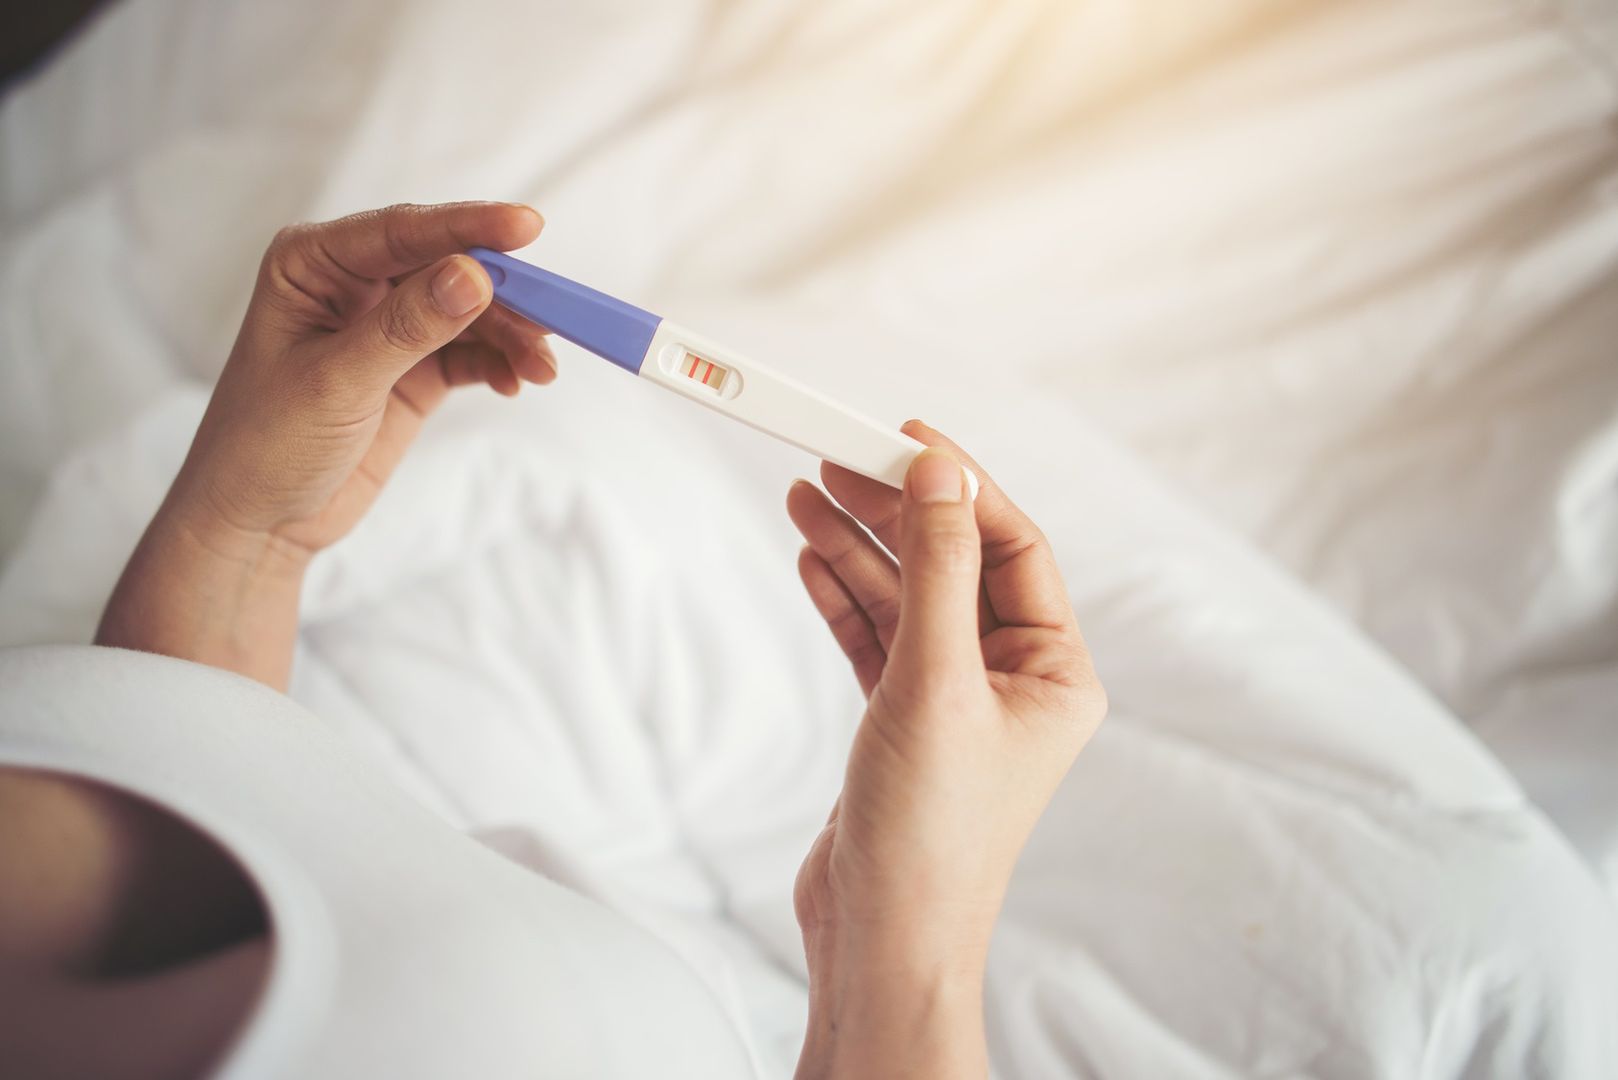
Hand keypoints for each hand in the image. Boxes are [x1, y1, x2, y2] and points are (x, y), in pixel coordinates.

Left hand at [97, 202, 552, 687]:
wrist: (259, 522)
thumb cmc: (267, 444)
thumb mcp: (338, 382)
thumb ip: (407, 328)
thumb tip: (473, 276)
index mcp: (313, 262)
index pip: (403, 231)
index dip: (468, 227)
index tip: (528, 226)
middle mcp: (352, 282)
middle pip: (447, 266)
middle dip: (503, 291)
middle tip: (555, 316)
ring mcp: (387, 325)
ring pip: (468, 310)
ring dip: (510, 335)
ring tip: (542, 368)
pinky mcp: (412, 368)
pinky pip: (470, 351)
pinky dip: (499, 363)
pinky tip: (516, 383)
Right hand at [785, 421, 1105, 1078]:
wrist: (881, 935)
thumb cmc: (929, 828)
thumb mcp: (936, 680)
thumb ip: (938, 569)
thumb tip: (941, 470)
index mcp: (1055, 670)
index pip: (1012, 546)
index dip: (959, 485)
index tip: (903, 436)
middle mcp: (1012, 679)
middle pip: (952, 563)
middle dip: (894, 511)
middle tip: (833, 457)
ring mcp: (955, 700)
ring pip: (906, 598)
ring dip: (856, 548)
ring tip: (803, 496)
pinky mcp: (902, 722)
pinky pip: (876, 638)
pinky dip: (842, 598)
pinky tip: (809, 557)